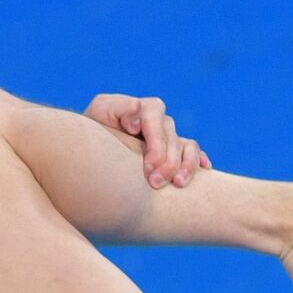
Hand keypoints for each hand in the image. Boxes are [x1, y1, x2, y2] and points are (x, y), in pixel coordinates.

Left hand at [83, 93, 211, 188]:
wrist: (87, 154)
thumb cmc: (90, 133)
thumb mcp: (98, 114)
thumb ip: (117, 108)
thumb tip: (136, 114)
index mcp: (142, 109)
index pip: (155, 116)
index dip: (156, 141)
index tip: (148, 166)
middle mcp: (158, 122)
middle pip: (172, 136)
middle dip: (167, 160)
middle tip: (155, 183)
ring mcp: (167, 138)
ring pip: (187, 146)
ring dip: (186, 165)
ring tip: (178, 184)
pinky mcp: (173, 154)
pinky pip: (193, 154)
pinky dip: (199, 162)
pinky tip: (205, 170)